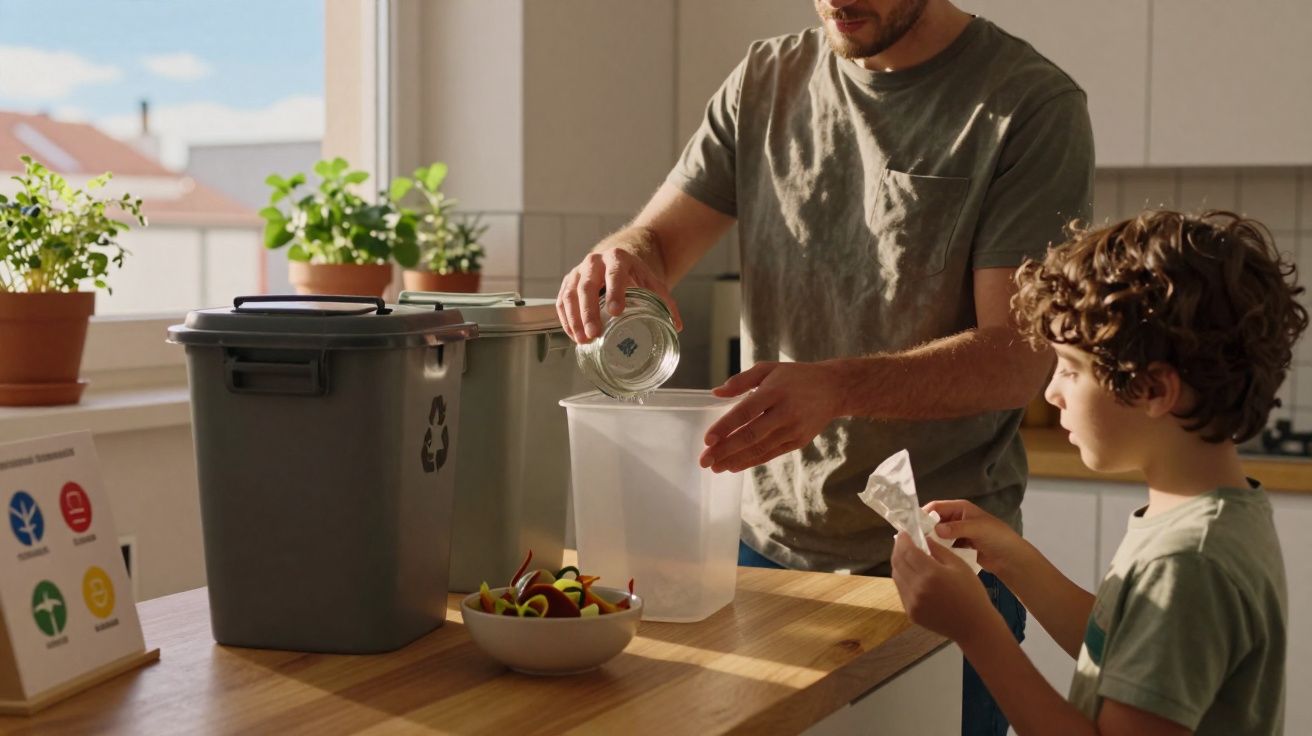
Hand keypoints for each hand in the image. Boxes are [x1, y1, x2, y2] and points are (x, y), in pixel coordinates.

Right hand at [555, 248, 681, 343]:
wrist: (616, 260)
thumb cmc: (635, 275)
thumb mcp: (652, 283)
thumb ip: (665, 303)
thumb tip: (676, 326)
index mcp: (617, 259)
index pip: (614, 274)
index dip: (614, 292)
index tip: (615, 312)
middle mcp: (594, 262)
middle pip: (587, 286)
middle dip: (589, 312)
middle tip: (594, 334)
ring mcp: (578, 272)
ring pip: (570, 294)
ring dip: (574, 319)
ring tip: (582, 340)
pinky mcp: (568, 283)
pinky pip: (562, 301)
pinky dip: (566, 319)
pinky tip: (574, 335)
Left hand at [698, 361, 846, 472]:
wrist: (834, 389)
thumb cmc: (796, 377)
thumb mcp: (769, 369)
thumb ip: (741, 380)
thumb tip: (716, 393)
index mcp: (774, 391)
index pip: (745, 412)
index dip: (725, 427)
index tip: (707, 440)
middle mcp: (784, 412)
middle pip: (751, 435)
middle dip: (725, 450)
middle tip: (704, 461)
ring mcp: (793, 429)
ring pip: (760, 449)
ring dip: (735, 460)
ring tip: (715, 467)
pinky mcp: (798, 441)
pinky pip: (771, 454)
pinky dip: (751, 461)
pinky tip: (734, 466)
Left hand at [890, 532, 994, 643]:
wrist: (975, 627)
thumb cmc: (972, 593)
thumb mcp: (959, 565)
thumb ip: (938, 550)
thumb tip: (923, 538)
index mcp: (931, 574)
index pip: (907, 551)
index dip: (903, 540)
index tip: (905, 533)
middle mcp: (917, 588)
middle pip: (898, 562)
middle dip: (898, 549)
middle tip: (904, 542)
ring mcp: (911, 603)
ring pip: (896, 576)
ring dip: (899, 563)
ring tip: (907, 557)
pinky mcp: (911, 613)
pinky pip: (901, 590)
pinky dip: (903, 578)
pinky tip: (912, 575)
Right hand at [924, 500, 1028, 577]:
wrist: (1011, 558)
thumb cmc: (997, 537)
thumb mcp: (978, 529)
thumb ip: (957, 528)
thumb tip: (936, 529)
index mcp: (960, 508)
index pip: (936, 507)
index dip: (924, 514)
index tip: (913, 526)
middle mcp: (956, 518)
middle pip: (934, 520)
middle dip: (925, 529)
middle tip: (915, 541)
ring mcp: (957, 533)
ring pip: (937, 534)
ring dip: (931, 540)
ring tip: (921, 550)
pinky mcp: (958, 546)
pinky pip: (944, 545)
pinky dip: (938, 549)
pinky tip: (932, 557)